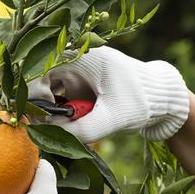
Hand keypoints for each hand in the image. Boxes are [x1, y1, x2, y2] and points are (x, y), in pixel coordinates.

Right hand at [27, 46, 189, 143]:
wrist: (162, 101)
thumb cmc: (142, 102)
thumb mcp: (115, 118)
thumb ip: (85, 129)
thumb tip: (52, 137)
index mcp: (84, 56)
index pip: (41, 63)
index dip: (32, 88)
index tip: (37, 112)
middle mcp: (76, 60)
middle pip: (39, 76)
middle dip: (37, 102)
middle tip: (41, 126)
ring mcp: (76, 74)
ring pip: (47, 89)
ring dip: (47, 109)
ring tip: (56, 128)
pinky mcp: (79, 88)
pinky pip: (58, 99)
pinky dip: (57, 114)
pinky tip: (65, 128)